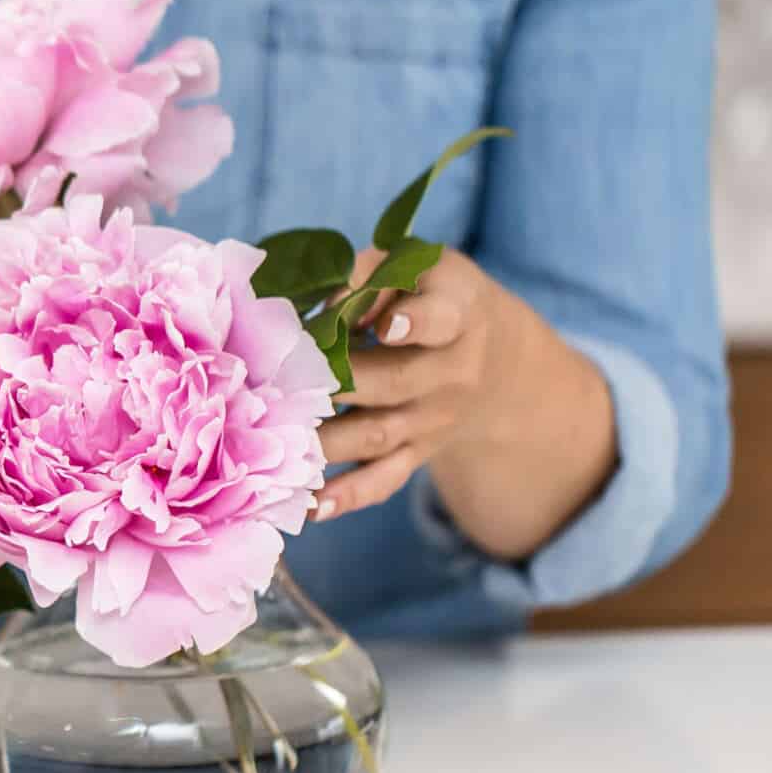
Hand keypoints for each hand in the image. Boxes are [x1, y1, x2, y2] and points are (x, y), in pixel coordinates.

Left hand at [314, 247, 615, 559]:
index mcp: (456, 316)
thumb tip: (324, 307)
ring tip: (278, 442)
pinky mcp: (416, 452)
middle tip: (283, 382)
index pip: (440, 320)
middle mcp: (450, 374)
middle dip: (337, 383)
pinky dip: (347, 496)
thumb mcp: (421, 266)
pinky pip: (383, 480)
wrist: (493, 359)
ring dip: (326, 442)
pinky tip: (309, 506)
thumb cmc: (434, 295)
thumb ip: (373, 274)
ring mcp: (432, 420)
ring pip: (377, 435)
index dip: (415, 322)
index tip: (387, 325)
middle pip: (393, 383)